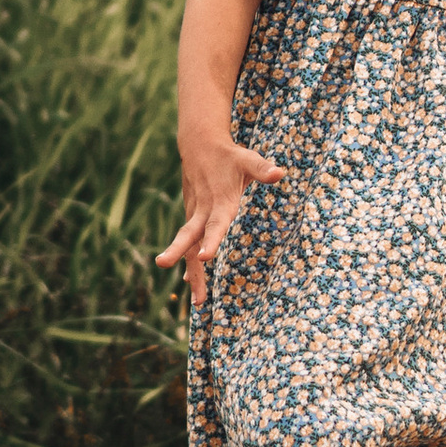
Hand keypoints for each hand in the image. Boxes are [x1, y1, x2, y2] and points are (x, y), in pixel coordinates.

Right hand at [156, 132, 285, 307]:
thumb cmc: (229, 155)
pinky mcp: (192, 215)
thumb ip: (262, 169)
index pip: (214, 224)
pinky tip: (190, 283)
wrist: (200, 145)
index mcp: (219, 201)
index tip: (204, 257)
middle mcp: (203, 210)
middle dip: (179, 254)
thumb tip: (279, 173)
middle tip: (166, 267)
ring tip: (199, 301)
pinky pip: (188, 243)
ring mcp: (194, 214)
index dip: (210, 240)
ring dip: (192, 272)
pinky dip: (190, 264)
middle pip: (188, 236)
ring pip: (188, 245)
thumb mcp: (247, 159)